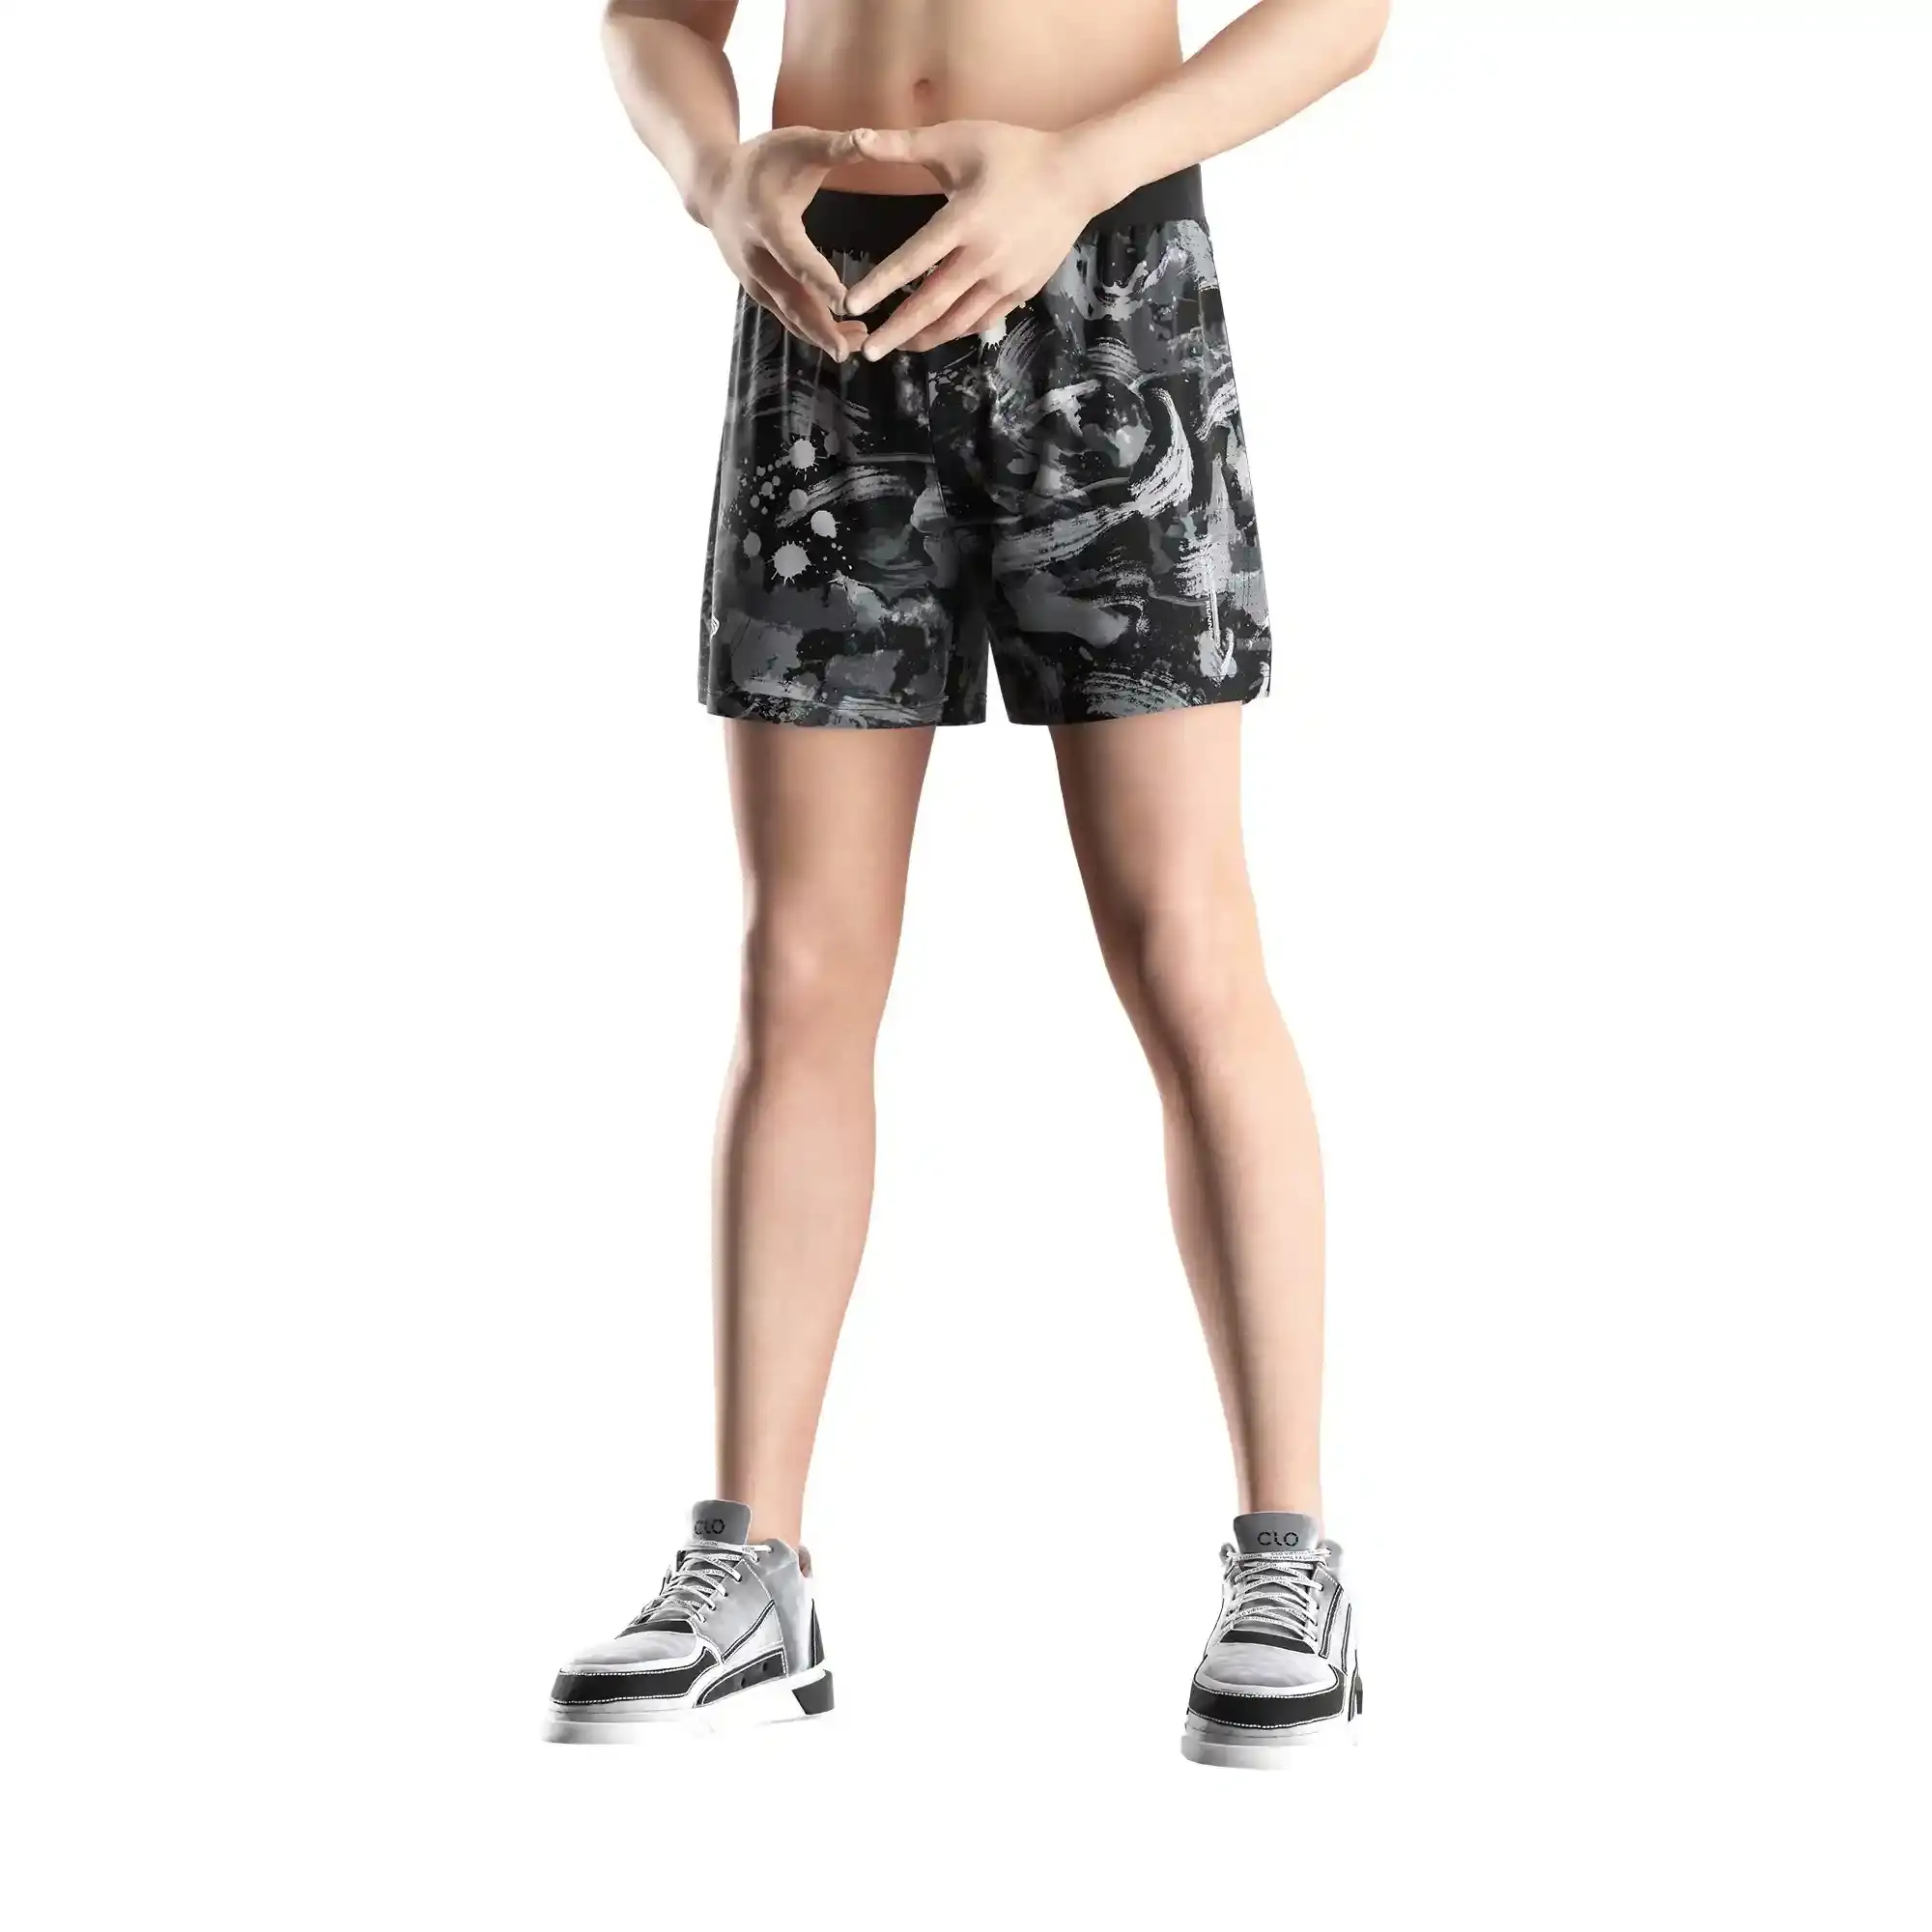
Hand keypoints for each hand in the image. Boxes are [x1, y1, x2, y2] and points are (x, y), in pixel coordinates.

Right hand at [700, 128, 869, 360]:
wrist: (714, 186)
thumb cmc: (764, 161)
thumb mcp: (799, 144)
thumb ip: (837, 146)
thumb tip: (872, 137)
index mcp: (769, 222)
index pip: (795, 257)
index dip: (819, 281)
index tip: (844, 303)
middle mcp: (756, 258)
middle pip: (790, 300)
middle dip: (820, 327)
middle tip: (850, 351)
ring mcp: (753, 279)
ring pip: (788, 315)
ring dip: (819, 334)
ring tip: (854, 348)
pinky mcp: (757, 290)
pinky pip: (785, 315)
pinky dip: (810, 330)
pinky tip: (839, 340)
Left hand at [842, 122, 1110, 357]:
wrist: (1076, 176)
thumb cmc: (1014, 152)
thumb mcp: (958, 140)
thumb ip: (903, 145)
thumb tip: (854, 138)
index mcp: (965, 220)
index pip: (912, 260)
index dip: (879, 285)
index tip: (850, 306)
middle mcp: (985, 258)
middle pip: (932, 304)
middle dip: (897, 331)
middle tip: (867, 352)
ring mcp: (1007, 279)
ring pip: (958, 321)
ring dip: (926, 337)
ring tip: (900, 346)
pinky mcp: (1023, 290)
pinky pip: (984, 319)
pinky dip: (958, 329)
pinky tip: (939, 332)